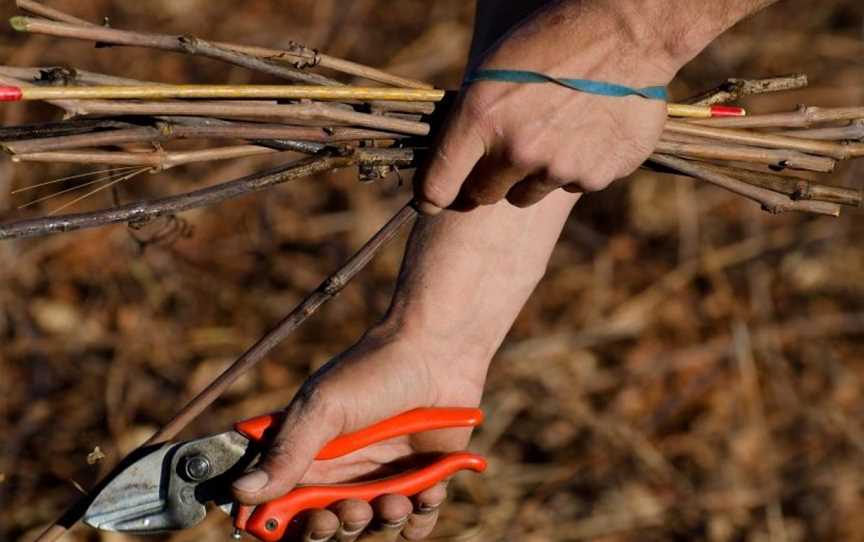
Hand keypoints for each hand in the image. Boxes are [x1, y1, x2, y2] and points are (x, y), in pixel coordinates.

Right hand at [232, 326, 487, 540]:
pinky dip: (419, 518)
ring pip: (368, 533)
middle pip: (323, 529)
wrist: (438, 352)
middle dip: (333, 529)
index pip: (279, 506)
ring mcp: (380, 479)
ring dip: (379, 525)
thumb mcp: (324, 409)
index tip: (285, 524)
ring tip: (394, 501)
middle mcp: (340, 473)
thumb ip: (286, 454)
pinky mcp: (420, 481)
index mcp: (306, 455)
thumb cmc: (374, 371)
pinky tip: (428, 490)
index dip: (278, 523)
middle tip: (349, 511)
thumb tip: (239, 493)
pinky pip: (414, 525)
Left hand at [415, 1, 678, 213]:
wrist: (629, 32)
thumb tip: (453, 162)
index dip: (430, 196)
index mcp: (481, 119)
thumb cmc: (554, 40)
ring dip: (534, 172)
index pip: (437, 186)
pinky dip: (577, 165)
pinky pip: (573, 184)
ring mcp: (559, 168)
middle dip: (490, 176)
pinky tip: (588, 129)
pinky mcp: (596, 176)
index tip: (430, 201)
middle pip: (484, 194)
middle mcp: (517, 151)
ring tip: (555, 129)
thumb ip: (472, 120)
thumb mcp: (494, 68)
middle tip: (508, 146)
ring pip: (528, 193)